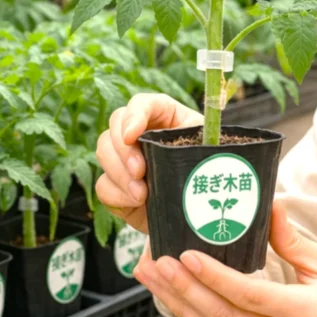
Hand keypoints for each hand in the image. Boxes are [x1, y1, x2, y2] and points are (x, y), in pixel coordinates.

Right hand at [95, 93, 202, 232]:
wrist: (201, 212)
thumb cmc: (209, 175)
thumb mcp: (212, 154)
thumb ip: (206, 146)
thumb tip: (208, 147)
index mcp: (165, 116)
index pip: (142, 104)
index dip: (134, 115)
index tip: (132, 136)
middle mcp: (141, 133)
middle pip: (115, 126)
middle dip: (124, 150)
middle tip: (140, 171)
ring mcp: (125, 159)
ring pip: (104, 153)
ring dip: (119, 173)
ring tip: (142, 194)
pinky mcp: (117, 186)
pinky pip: (103, 185)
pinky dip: (117, 194)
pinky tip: (137, 202)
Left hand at [133, 199, 316, 316]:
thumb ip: (293, 239)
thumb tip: (269, 202)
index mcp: (307, 314)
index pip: (251, 296)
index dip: (215, 277)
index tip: (186, 255)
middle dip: (183, 290)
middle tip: (154, 264)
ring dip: (178, 303)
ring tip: (151, 277)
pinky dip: (192, 315)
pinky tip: (172, 295)